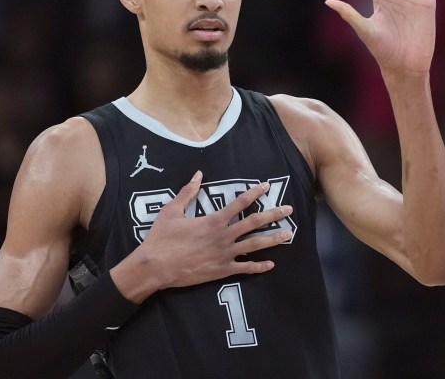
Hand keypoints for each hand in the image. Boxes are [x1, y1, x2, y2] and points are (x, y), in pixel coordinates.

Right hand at [135, 171, 292, 291]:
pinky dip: (258, 267)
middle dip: (273, 215)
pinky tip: (271, 264)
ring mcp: (224, 255)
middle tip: (289, 209)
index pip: (239, 203)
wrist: (155, 267)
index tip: (266, 186)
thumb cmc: (162, 238)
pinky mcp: (221, 271)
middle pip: (253, 223)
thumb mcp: (172, 210)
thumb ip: (187, 192)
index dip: (254, 193)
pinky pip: (244, 269)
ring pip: (254, 245)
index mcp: (213, 220)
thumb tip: (198, 174)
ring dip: (272, 239)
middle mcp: (223, 236)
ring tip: (288, 234)